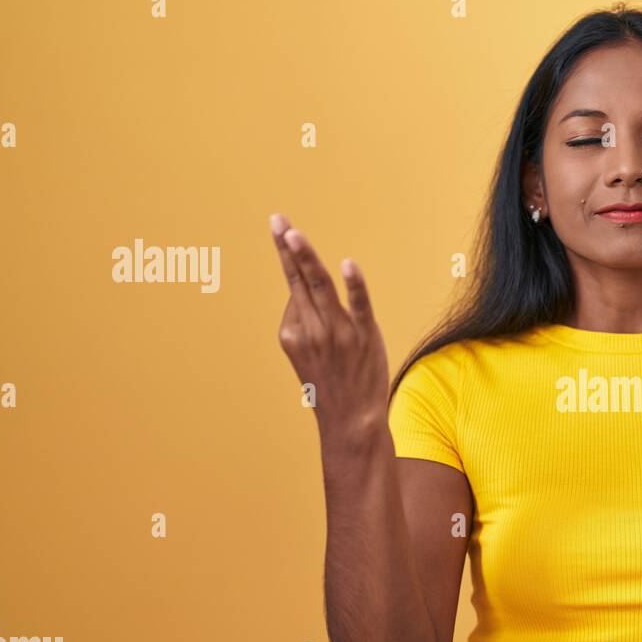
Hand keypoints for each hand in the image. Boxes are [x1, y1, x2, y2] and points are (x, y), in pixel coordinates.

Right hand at [271, 213, 389, 446]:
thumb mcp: (307, 355)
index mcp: (292, 333)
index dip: (298, 270)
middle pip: (298, 281)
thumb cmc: (332, 386)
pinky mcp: (364, 337)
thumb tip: (305, 293)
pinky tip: (348, 265)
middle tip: (277, 220)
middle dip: (287, 248)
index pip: (295, 291)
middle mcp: (311, 331)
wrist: (352, 421)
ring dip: (306, 258)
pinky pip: (358, 306)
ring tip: (293, 233)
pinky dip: (354, 286)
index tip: (288, 237)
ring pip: (320, 287)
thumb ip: (306, 322)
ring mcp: (337, 333)